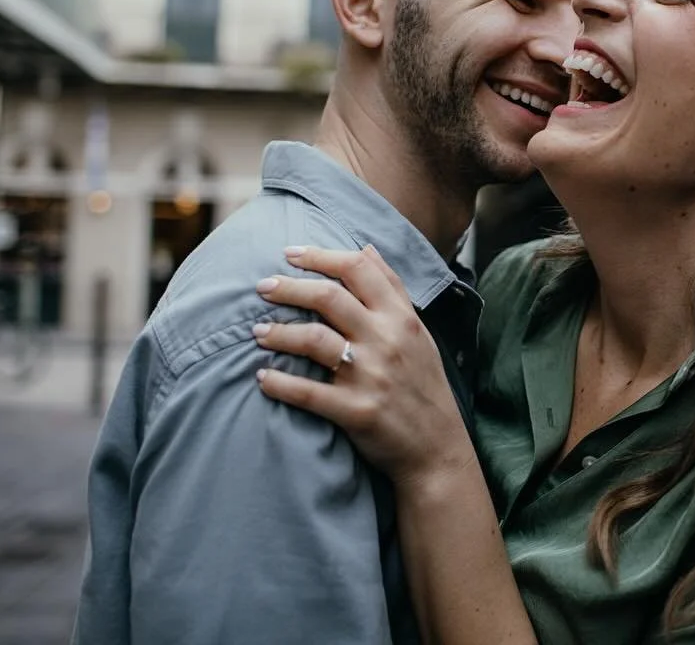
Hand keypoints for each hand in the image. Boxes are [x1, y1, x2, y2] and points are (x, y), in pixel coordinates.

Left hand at [252, 245, 472, 486]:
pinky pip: (307, 392)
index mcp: (402, 317)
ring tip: (257, 332)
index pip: (358, 269)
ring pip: (313, 340)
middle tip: (262, 287)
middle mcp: (388, 340)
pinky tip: (263, 378)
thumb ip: (393, 288)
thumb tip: (367, 247)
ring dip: (278, 333)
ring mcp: (372, 375)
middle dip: (289, 288)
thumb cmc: (422, 384)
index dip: (319, 256)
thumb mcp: (418, 330)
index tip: (290, 253)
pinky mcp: (356, 410)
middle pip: (328, 297)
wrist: (437, 447)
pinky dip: (279, 383)